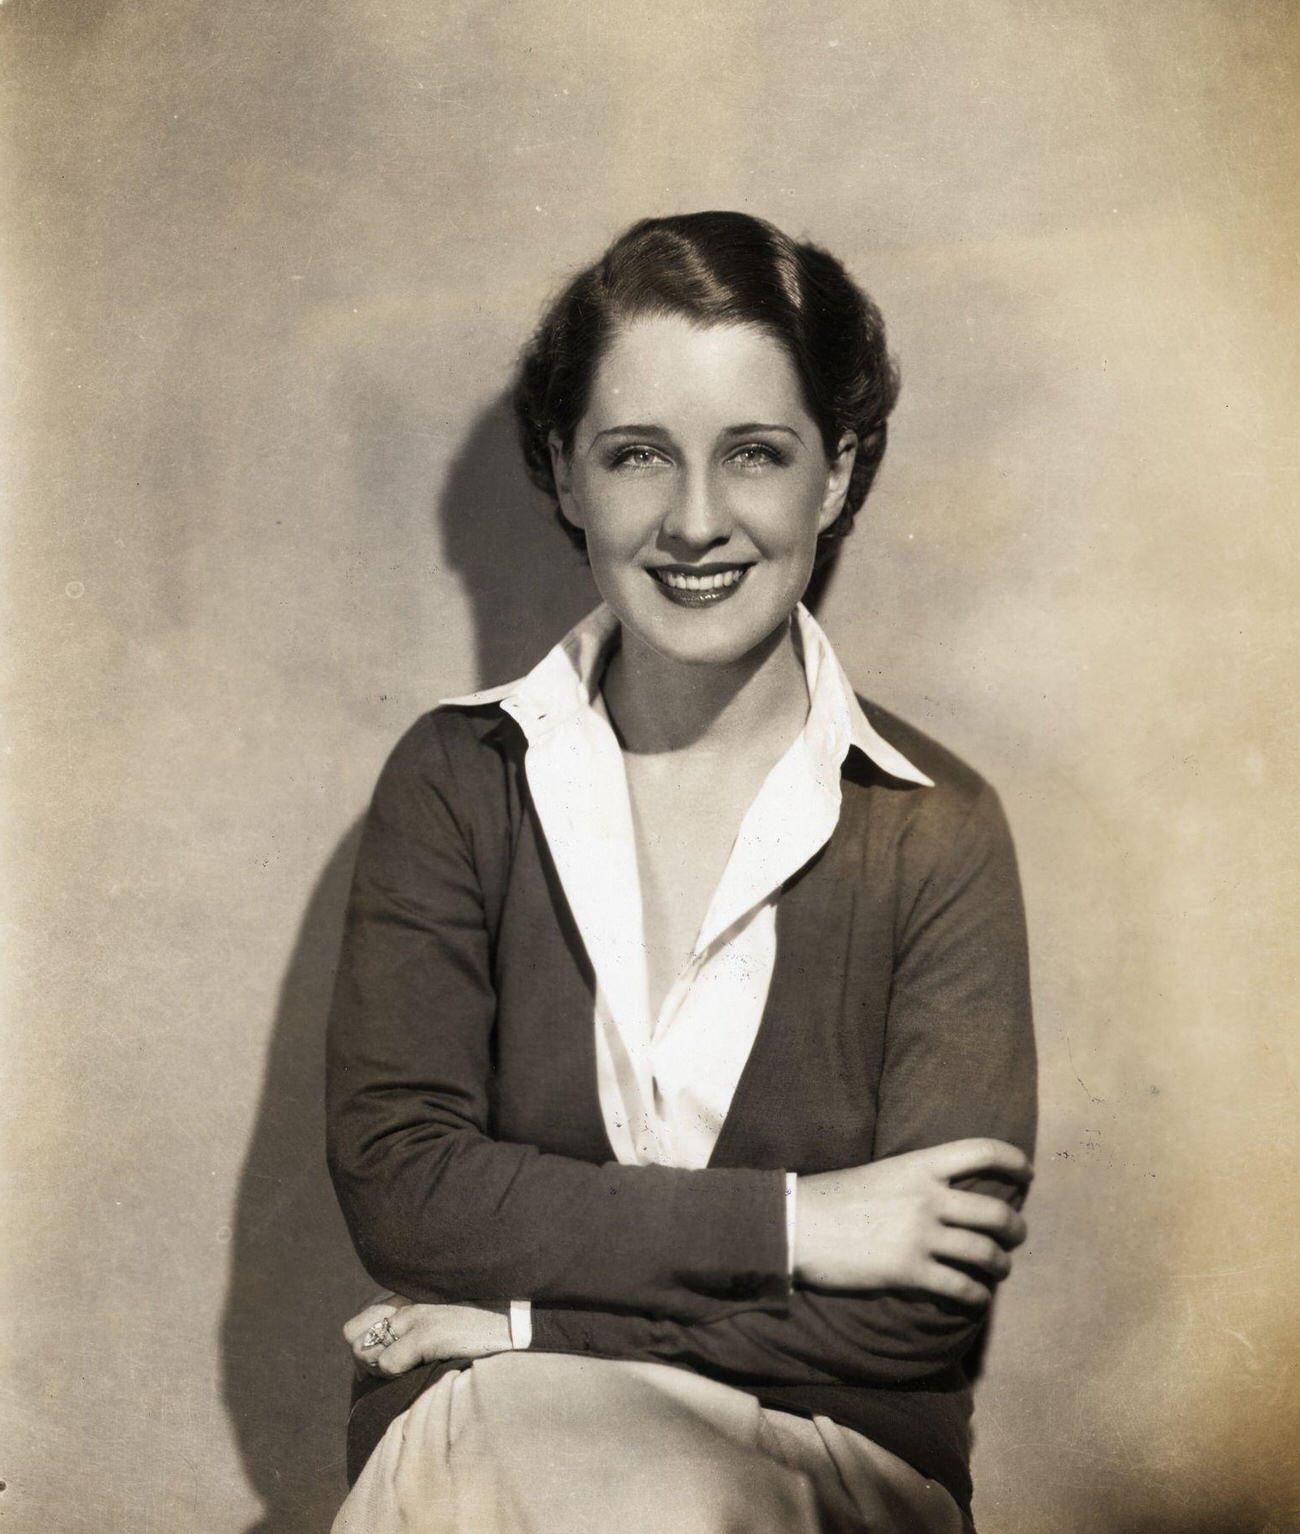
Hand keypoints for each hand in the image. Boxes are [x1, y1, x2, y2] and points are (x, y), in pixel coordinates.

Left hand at [343, 1293, 513, 1377]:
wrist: (517, 1325)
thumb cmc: (483, 1328)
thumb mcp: (443, 1316)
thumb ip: (415, 1322)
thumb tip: (383, 1355)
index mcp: (411, 1292)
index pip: (362, 1317)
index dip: (367, 1343)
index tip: (386, 1358)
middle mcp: (408, 1298)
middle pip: (352, 1333)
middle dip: (364, 1357)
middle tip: (390, 1370)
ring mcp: (416, 1315)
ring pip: (364, 1351)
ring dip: (379, 1369)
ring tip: (407, 1372)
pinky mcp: (427, 1333)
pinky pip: (387, 1364)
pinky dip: (396, 1376)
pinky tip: (420, 1372)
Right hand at [794, 1138, 1030, 1304]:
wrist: (795, 1224)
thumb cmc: (832, 1198)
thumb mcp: (881, 1174)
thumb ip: (916, 1181)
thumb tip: (946, 1198)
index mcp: (918, 1165)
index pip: (981, 1152)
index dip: (1013, 1160)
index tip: (1027, 1171)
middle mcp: (927, 1197)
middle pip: (997, 1212)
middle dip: (1016, 1228)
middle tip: (1016, 1234)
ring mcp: (920, 1236)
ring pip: (986, 1254)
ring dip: (1000, 1265)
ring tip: (998, 1269)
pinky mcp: (910, 1272)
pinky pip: (961, 1288)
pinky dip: (976, 1297)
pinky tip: (975, 1299)